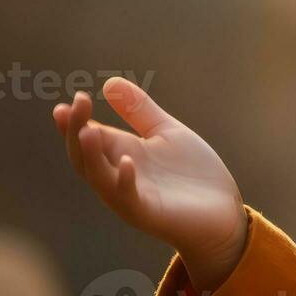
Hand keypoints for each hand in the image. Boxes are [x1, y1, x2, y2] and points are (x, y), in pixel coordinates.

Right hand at [53, 77, 248, 291]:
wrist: (224, 211)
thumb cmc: (194, 174)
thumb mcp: (167, 132)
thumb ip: (139, 110)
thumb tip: (109, 83)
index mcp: (122, 153)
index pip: (89, 135)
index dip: (77, 119)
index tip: (72, 100)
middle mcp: (118, 175)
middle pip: (85, 154)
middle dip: (77, 130)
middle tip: (76, 104)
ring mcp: (130, 195)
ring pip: (98, 177)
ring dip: (90, 155)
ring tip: (88, 130)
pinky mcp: (147, 213)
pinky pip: (127, 198)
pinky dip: (124, 181)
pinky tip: (127, 162)